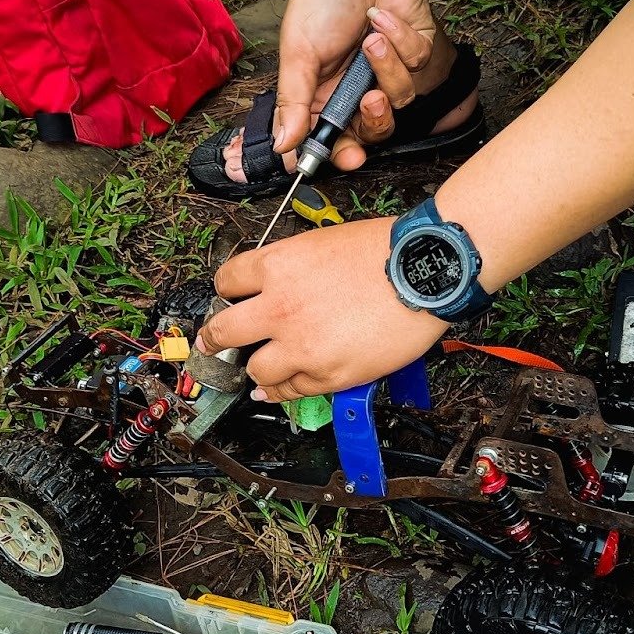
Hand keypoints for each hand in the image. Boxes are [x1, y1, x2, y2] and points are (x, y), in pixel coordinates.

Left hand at [195, 219, 446, 402]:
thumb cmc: (385, 251)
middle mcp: (279, 307)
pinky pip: (291, 391)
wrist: (424, 271)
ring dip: (255, 370)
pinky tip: (278, 389)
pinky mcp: (327, 374)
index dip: (226, 293)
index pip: (227, 281)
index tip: (227, 300)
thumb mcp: (322, 242)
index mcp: (277, 265)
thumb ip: (293, 267)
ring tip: (257, 370)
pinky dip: (282, 391)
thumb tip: (280, 286)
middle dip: (212, 339)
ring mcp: (301, 345)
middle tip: (210, 344)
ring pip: (256, 369)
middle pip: (224, 331)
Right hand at [275, 0, 449, 170]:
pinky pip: (419, 63)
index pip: (333, 140)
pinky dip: (401, 38)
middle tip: (370, 102)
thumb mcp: (298, 54)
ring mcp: (388, 71)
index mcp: (324, 96)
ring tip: (371, 38)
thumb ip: (294, 103)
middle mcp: (357, 90)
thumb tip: (284, 144)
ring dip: (387, 66)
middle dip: (377, 121)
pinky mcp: (416, 51)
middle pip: (375, 131)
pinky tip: (383, 17)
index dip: (342, 155)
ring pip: (402, 98)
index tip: (348, 160)